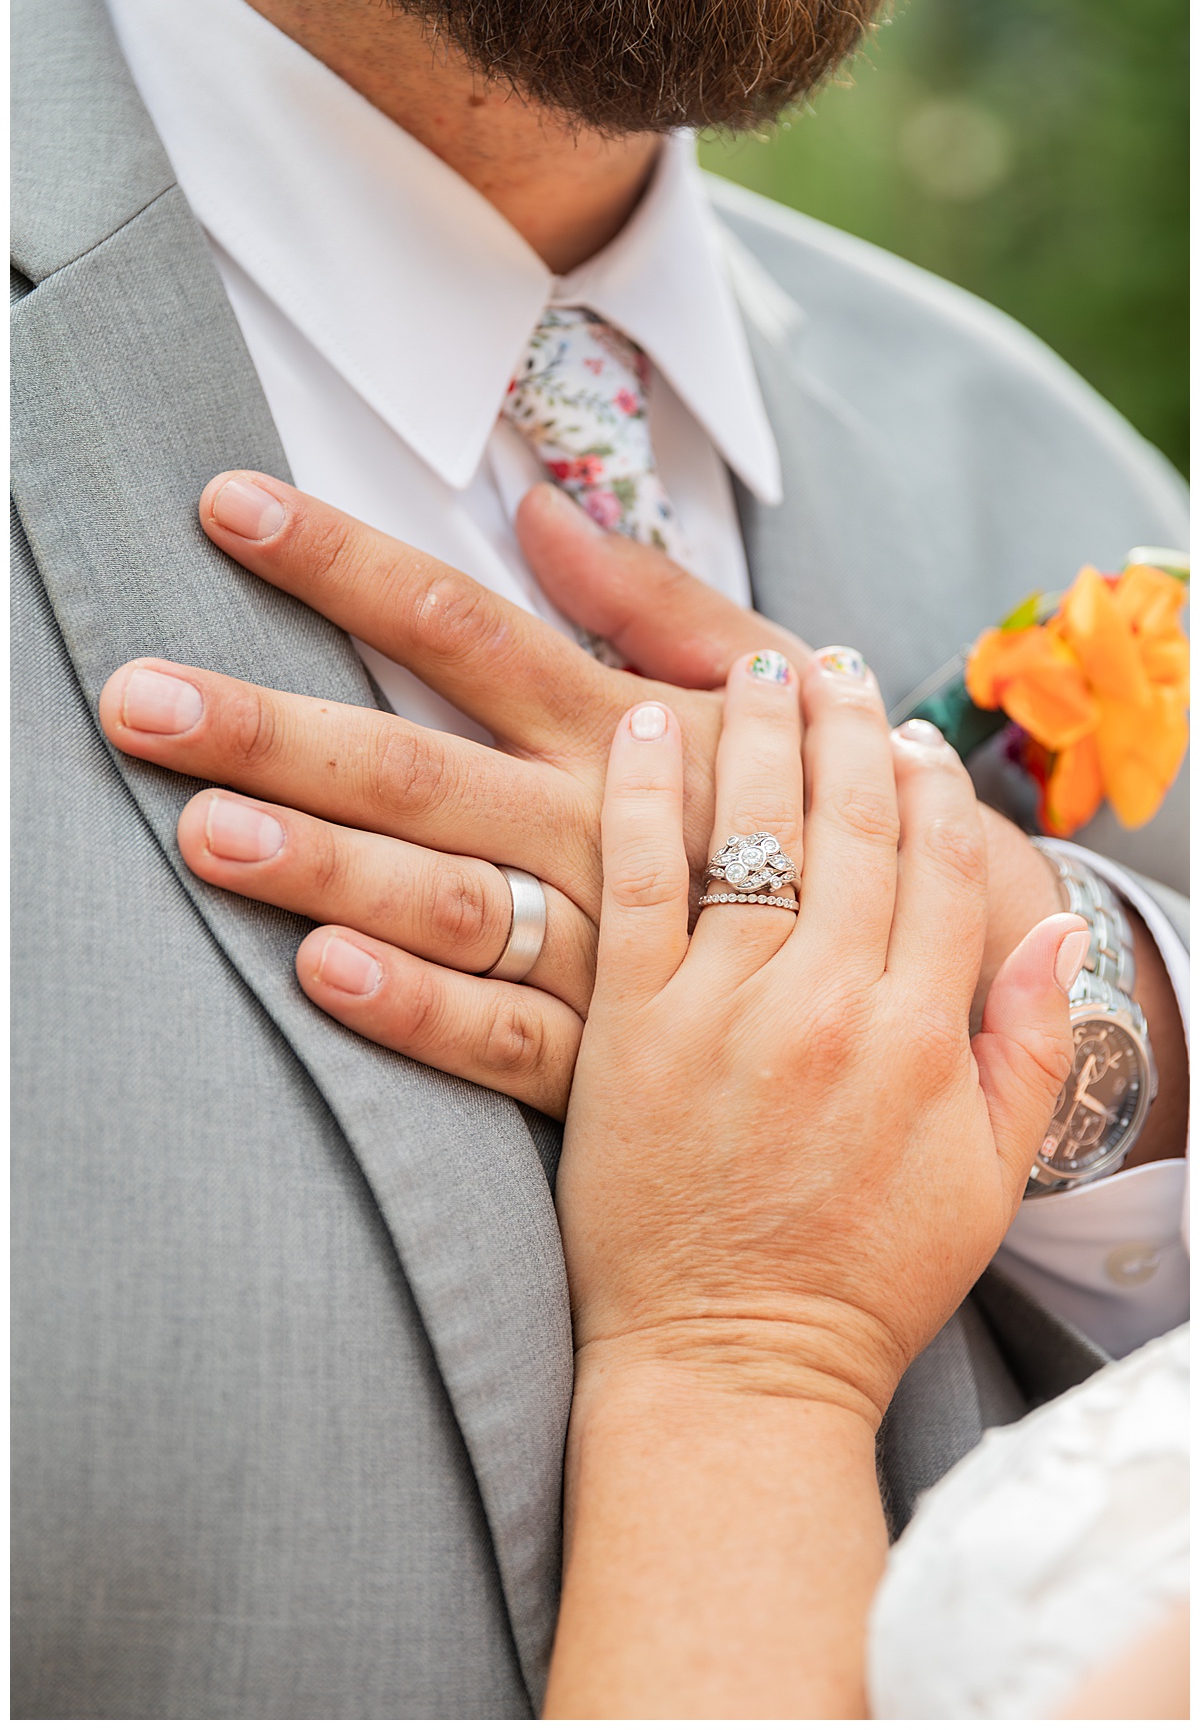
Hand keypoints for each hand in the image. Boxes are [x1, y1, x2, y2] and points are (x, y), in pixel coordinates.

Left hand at [99, 474, 802, 1111]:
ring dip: (327, 865)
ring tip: (206, 832)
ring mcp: (610, 943)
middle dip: (275, 726)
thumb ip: (656, 600)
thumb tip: (536, 510)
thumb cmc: (852, 804)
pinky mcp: (617, 1055)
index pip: (463, 626)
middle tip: (139, 695)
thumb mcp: (777, 683)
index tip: (231, 506)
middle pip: (418, 764)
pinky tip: (323, 976)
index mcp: (626, 725)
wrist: (961, 967)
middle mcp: (602, 824)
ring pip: (448, 898)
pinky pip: (508, 1036)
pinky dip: (420, 1009)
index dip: (344, 564)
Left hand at [544, 651, 1084, 1721]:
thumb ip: (1024, 1051)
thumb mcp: (984, 1181)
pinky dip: (643, 794)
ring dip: (759, 734)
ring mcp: (728, 1007)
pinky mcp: (633, 1025)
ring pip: (754, 832)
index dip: (934, 793)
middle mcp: (833, 1004)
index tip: (916, 739)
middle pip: (853, 830)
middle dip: (850, 733)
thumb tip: (1055, 940)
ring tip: (757, 669)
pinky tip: (648, 726)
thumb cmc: (859, 1282)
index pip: (944, 872)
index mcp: (925, 1038)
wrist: (731, 1365)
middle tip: (836, 668)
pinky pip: (640, 878)